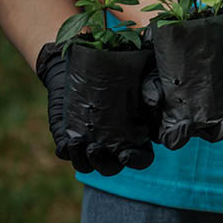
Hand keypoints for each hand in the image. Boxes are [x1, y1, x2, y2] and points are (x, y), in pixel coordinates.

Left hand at [36, 42, 153, 175]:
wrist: (96, 55)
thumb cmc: (130, 67)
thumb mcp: (148, 74)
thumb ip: (156, 89)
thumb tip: (155, 103)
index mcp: (138, 135)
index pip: (141, 159)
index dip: (136, 161)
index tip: (125, 154)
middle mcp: (115, 143)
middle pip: (112, 167)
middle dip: (103, 163)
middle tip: (95, 148)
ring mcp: (92, 139)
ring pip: (87, 165)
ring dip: (83, 160)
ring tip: (78, 143)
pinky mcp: (70, 132)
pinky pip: (66, 152)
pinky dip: (67, 151)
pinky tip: (69, 141)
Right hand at [140, 69, 222, 148]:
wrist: (179, 54)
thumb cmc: (160, 72)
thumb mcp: (150, 79)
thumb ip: (150, 91)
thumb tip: (154, 101)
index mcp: (173, 124)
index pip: (175, 139)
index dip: (180, 137)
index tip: (187, 125)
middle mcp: (196, 124)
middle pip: (210, 134)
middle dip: (221, 131)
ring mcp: (214, 114)